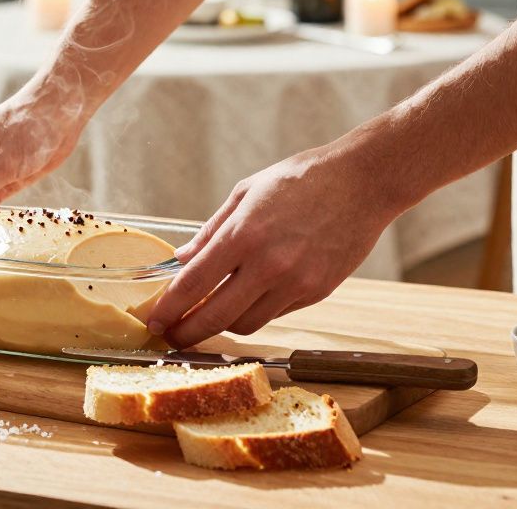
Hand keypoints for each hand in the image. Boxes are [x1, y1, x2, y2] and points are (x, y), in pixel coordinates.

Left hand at [147, 144, 406, 347]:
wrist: (362, 182)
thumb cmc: (301, 180)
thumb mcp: (246, 192)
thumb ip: (211, 230)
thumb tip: (182, 258)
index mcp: (243, 234)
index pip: (192, 284)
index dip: (168, 309)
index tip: (154, 321)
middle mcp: (267, 264)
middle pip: (215, 317)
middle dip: (187, 333)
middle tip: (172, 336)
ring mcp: (295, 283)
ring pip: (246, 324)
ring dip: (222, 326)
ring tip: (207, 318)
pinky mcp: (317, 292)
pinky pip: (275, 314)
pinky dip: (254, 312)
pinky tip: (246, 300)